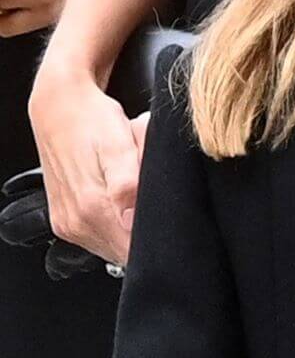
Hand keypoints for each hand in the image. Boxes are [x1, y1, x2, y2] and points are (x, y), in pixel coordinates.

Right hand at [28, 56, 142, 262]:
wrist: (60, 105)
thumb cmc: (94, 120)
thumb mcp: (118, 144)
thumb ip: (127, 183)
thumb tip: (131, 220)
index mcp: (91, 208)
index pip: (133, 251)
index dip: (156, 242)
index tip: (170, 225)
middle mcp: (75, 222)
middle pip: (123, 252)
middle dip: (144, 234)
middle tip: (154, 201)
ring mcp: (68, 224)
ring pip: (112, 246)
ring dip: (128, 229)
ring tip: (134, 197)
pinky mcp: (64, 221)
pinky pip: (98, 236)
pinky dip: (113, 224)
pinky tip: (119, 200)